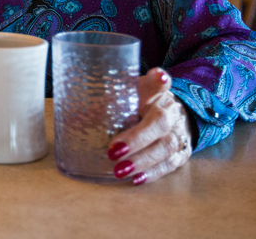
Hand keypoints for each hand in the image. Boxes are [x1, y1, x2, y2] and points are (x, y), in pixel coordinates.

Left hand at [107, 68, 192, 184]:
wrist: (173, 117)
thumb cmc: (140, 106)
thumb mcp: (125, 96)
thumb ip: (105, 100)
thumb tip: (71, 116)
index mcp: (155, 92)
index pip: (156, 83)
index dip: (158, 81)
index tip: (158, 77)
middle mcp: (170, 110)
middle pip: (160, 122)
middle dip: (137, 138)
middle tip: (113, 151)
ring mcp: (179, 131)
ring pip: (167, 146)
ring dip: (143, 160)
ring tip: (120, 170)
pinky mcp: (183, 152)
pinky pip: (171, 164)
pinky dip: (154, 172)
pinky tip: (137, 179)